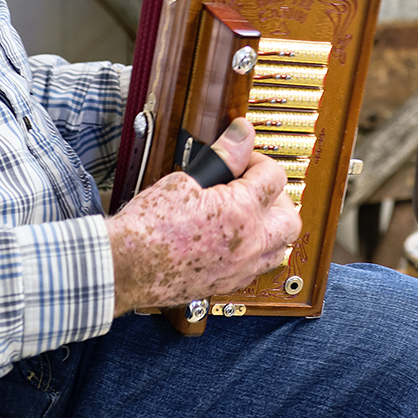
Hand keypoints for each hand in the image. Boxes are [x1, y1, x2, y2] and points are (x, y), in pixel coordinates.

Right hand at [106, 118, 300, 312]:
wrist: (126, 266)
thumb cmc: (149, 226)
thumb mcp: (187, 180)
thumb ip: (224, 156)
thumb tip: (242, 133)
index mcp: (242, 213)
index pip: (274, 177)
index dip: (257, 161)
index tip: (242, 161)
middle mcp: (249, 244)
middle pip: (290, 218)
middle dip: (277, 198)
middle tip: (253, 188)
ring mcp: (241, 268)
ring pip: (281, 248)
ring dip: (273, 229)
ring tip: (251, 215)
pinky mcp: (228, 284)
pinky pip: (260, 269)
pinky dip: (258, 252)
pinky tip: (238, 240)